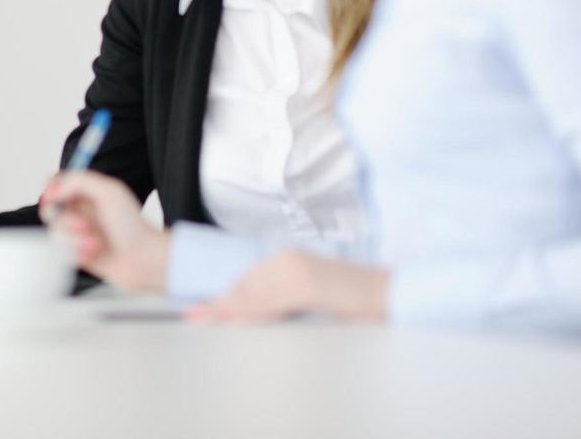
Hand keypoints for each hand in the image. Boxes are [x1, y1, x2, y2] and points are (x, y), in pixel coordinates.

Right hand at [39, 170, 168, 293]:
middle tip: (84, 225)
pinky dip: (77, 253)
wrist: (144, 260)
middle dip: (66, 220)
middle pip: (52, 210)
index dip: (51, 189)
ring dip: (75, 239)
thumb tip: (55, 189)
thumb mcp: (109, 192)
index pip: (58, 183)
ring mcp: (79, 233)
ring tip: (95, 243)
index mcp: (89, 193)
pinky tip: (94, 254)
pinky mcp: (78, 253)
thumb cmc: (133, 227)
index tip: (54, 197)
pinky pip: (62, 252)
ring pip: (57, 233)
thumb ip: (79, 181)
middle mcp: (82, 211)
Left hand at [186, 251, 390, 323]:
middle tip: (194, 315)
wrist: (387, 292)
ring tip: (204, 319)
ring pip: (253, 295)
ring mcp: (295, 271)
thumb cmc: (350, 298)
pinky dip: (250, 312)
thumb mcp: (310, 293)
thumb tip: (258, 308)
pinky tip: (234, 320)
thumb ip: (284, 296)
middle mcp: (286, 260)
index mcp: (286, 259)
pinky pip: (271, 303)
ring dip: (227, 309)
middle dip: (219, 303)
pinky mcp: (306, 286)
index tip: (201, 308)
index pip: (247, 280)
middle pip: (244, 286)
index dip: (224, 296)